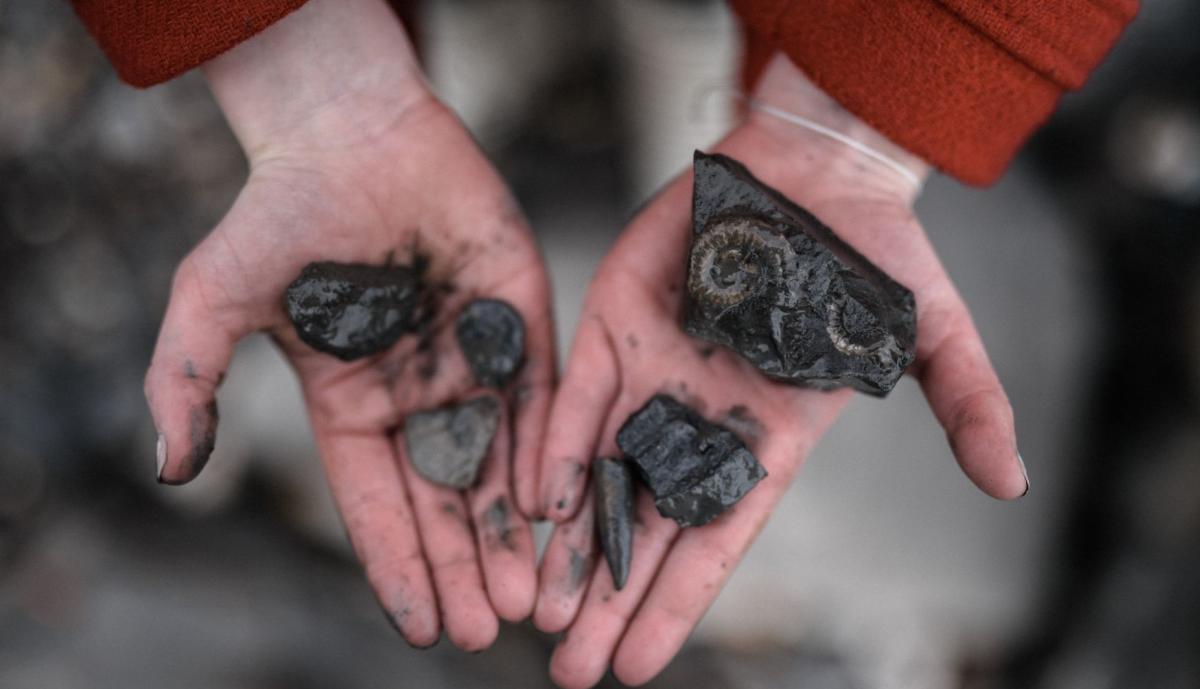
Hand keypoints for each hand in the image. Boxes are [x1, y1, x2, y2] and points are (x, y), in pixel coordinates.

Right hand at [144, 0, 553, 650]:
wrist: (351, 131)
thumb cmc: (279, 214)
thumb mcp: (212, 302)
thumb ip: (187, 382)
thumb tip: (170, 471)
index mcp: (353, 406)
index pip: (378, 505)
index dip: (399, 565)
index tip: (422, 627)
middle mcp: (419, 395)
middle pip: (447, 498)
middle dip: (465, 565)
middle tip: (488, 631)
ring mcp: (474, 360)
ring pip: (501, 461)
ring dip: (512, 528)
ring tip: (528, 595)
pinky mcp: (522, 318)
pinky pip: (540, 398)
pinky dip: (548, 452)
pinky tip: (556, 508)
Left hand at [533, 55, 1027, 686]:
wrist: (824, 170)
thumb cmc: (879, 253)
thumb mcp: (934, 333)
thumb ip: (965, 404)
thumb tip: (1011, 482)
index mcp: (767, 441)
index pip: (714, 541)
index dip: (675, 604)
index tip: (637, 667)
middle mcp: (700, 421)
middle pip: (645, 523)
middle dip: (608, 596)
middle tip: (568, 667)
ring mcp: (651, 374)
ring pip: (597, 472)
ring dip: (568, 541)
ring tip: (537, 611)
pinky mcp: (615, 323)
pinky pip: (577, 396)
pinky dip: (554, 447)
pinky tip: (533, 507)